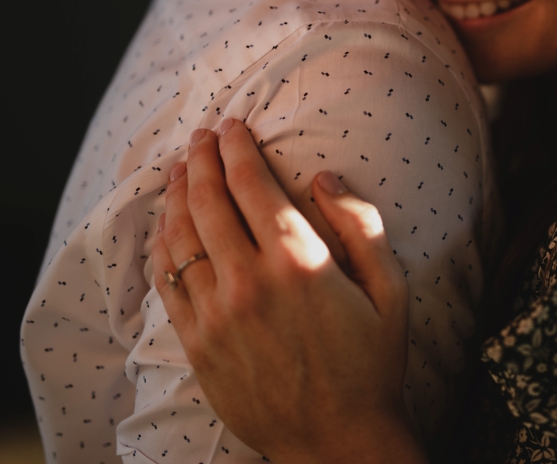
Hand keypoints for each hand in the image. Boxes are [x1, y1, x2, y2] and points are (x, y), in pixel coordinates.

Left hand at [152, 119, 424, 463]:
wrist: (337, 440)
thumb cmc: (373, 363)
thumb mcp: (393, 291)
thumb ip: (362, 225)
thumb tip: (325, 177)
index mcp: (300, 261)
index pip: (252, 184)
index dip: (238, 147)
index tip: (234, 125)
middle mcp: (250, 281)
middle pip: (208, 200)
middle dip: (202, 158)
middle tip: (202, 136)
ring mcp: (217, 314)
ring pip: (180, 236)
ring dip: (176, 194)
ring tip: (179, 168)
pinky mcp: (198, 344)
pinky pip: (168, 280)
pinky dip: (163, 243)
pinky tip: (166, 224)